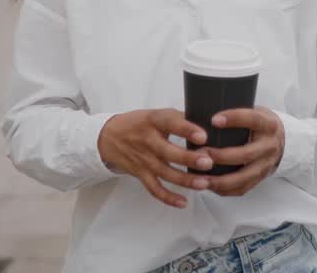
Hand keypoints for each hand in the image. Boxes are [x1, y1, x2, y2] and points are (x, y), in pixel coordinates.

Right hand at [97, 109, 215, 208]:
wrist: (108, 137)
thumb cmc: (139, 123)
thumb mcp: (156, 114)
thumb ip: (179, 119)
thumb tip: (208, 123)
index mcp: (153, 120)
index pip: (170, 122)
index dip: (187, 129)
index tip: (203, 136)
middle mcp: (148, 140)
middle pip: (169, 152)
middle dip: (189, 159)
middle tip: (208, 162)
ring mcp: (144, 159)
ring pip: (165, 172)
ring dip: (185, 180)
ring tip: (204, 184)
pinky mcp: (140, 174)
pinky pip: (154, 188)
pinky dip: (168, 197)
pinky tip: (183, 202)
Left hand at [205, 107, 284, 196]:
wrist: (281, 141)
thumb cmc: (259, 124)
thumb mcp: (255, 111)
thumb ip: (237, 114)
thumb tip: (203, 112)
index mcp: (269, 125)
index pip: (253, 119)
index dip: (235, 118)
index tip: (214, 119)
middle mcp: (270, 146)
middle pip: (246, 154)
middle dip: (221, 156)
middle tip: (199, 153)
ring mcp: (266, 165)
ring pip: (243, 177)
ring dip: (219, 180)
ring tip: (200, 178)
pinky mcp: (260, 179)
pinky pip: (242, 189)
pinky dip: (224, 189)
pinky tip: (209, 185)